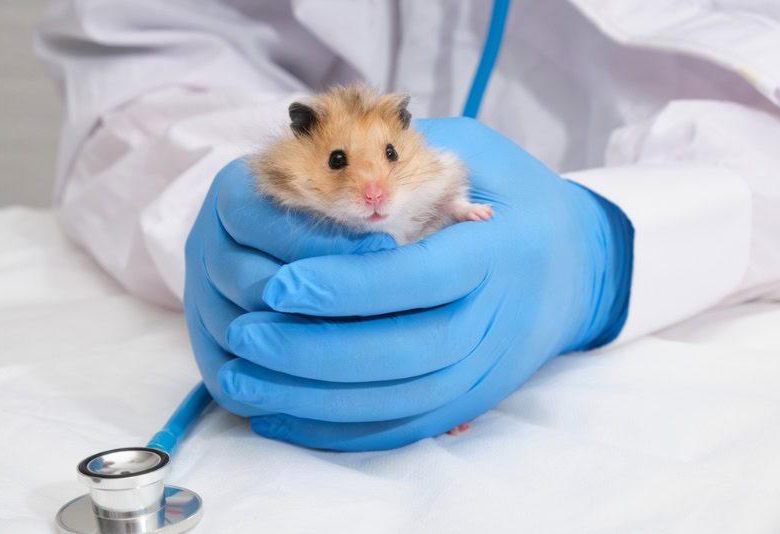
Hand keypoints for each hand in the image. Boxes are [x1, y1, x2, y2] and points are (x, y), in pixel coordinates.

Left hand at [219, 117, 633, 449]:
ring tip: (247, 382)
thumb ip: (413, 162)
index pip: (421, 278)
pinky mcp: (473, 400)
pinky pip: (407, 427)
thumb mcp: (481, 156)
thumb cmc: (520, 202)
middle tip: (248, 334)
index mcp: (500, 252)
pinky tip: (284, 418)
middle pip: (408, 352)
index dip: (349, 285)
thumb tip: (327, 182)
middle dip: (318, 349)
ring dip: (316, 400)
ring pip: (402, 402)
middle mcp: (499, 318)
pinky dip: (343, 432)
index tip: (281, 283)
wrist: (581, 267)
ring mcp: (488, 369)